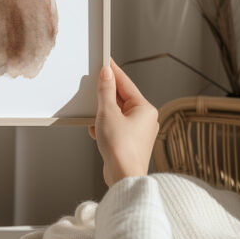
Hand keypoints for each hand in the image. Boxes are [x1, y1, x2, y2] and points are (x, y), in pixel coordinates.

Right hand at [88, 59, 158, 185]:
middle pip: (122, 98)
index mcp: (145, 109)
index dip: (113, 72)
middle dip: (106, 94)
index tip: (105, 61)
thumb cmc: (121, 148)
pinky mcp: (130, 142)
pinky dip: (105, 125)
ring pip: (118, 113)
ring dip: (103, 112)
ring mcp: (138, 132)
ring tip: (94, 112)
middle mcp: (145, 119)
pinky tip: (96, 129)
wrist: (123, 177)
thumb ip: (106, 91)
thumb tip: (106, 74)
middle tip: (94, 84)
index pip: (126, 83)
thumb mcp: (108, 113)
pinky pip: (116, 126)